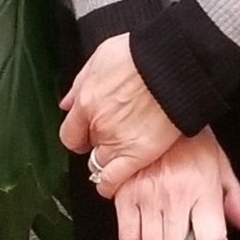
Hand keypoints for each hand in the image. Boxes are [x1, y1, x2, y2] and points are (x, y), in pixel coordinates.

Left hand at [59, 33, 181, 196]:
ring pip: (100, 163)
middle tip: (112, 133)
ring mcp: (117, 141)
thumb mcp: (102, 56)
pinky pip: (114, 179)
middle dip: (97, 141)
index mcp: (87, 101)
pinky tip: (112, 184)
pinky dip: (110, 184)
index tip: (86, 134)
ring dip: (106, 159)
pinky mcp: (137, 154)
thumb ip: (81, 82)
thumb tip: (67, 103)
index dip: (79, 134)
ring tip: (120, 151)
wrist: (172, 63)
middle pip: (88, 145)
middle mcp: (99, 124)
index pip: (70, 132)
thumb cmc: (142, 54)